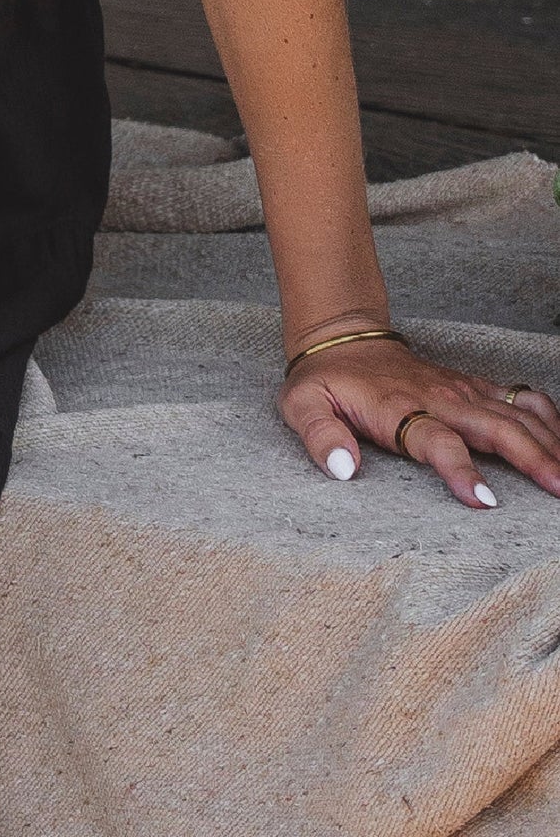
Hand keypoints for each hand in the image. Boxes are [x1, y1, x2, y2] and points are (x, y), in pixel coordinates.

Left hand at [280, 337, 559, 506]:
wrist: (343, 337)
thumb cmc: (325, 379)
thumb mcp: (301, 405)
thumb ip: (320, 436)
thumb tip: (342, 469)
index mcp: (399, 408)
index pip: (436, 441)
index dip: (460, 469)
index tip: (483, 499)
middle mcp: (439, 398)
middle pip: (494, 428)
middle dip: (531, 459)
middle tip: (558, 490)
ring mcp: (461, 390)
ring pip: (516, 413)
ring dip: (548, 442)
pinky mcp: (473, 386)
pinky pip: (521, 397)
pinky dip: (548, 417)